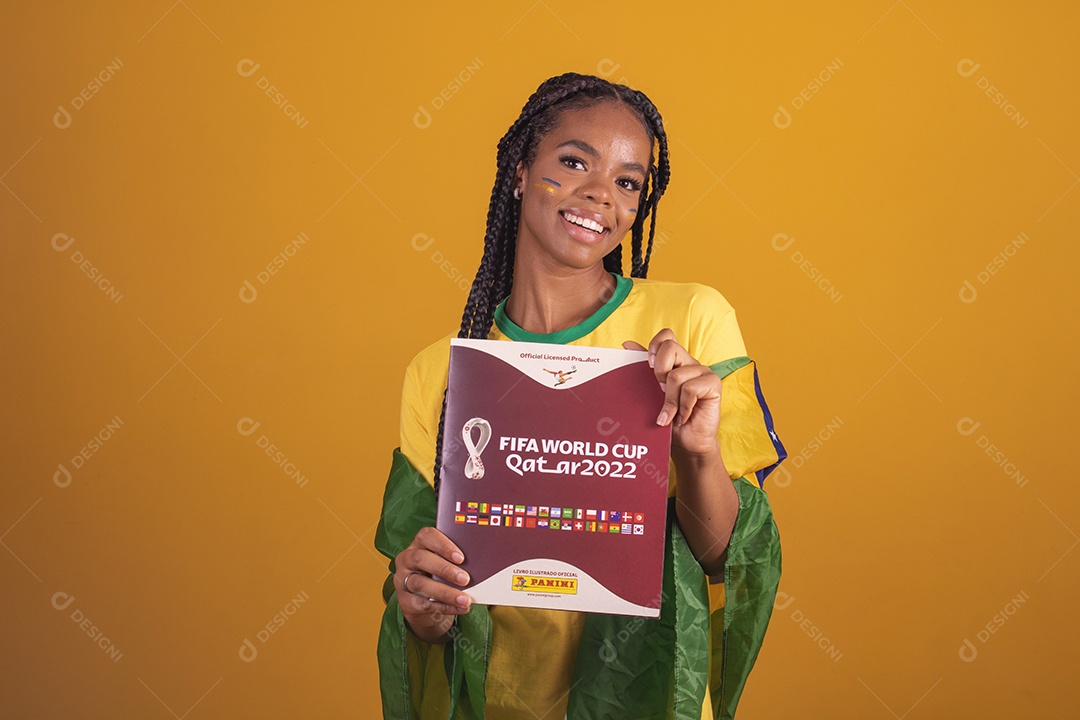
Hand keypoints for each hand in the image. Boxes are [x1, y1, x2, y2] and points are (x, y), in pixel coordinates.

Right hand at [394, 527, 472, 641]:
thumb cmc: (438, 576)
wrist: (422, 603)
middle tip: (465, 579)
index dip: (443, 545)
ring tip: (465, 600)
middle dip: (445, 569)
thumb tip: (480, 564)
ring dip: (446, 592)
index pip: (426, 536)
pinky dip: (445, 607)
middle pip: (421, 559)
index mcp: (418, 544)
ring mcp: (402, 581)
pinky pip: (424, 604)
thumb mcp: (444, 563)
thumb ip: (455, 560)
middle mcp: (406, 560)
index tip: (461, 558)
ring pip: (421, 584)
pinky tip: (460, 608)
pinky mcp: (405, 601)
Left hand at [623, 329, 721, 458]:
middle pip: (671, 347)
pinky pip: (691, 389)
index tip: (648, 366)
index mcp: (675, 361)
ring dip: (670, 401)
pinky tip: (684, 416)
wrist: (686, 443)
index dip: (655, 345)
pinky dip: (683, 407)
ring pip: (677, 375)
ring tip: (672, 414)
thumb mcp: (650, 392)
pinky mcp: (714, 384)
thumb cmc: (668, 418)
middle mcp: (690, 363)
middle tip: (660, 391)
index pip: (667, 336)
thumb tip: (627, 344)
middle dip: (659, 372)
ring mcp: (703, 372)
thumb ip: (642, 368)